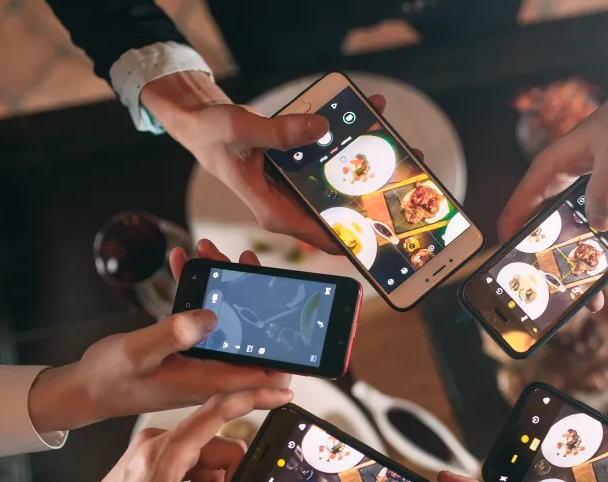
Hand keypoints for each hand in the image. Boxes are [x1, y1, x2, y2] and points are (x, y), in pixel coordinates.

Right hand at [27, 240, 290, 431]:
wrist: (85, 388)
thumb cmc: (110, 379)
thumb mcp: (139, 353)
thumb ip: (174, 334)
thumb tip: (210, 317)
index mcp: (209, 379)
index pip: (263, 373)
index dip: (290, 357)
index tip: (305, 331)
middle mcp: (211, 370)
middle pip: (250, 337)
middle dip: (253, 298)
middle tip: (245, 262)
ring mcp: (200, 357)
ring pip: (226, 320)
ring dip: (222, 286)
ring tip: (212, 253)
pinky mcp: (186, 346)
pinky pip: (200, 316)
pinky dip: (193, 289)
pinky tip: (182, 261)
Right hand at [140, 72, 388, 252]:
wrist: (201, 125)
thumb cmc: (212, 135)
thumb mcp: (239, 130)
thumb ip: (278, 132)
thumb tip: (322, 128)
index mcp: (275, 212)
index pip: (326, 237)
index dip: (359, 236)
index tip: (391, 226)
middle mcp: (291, 206)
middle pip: (341, 210)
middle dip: (373, 194)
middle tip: (406, 171)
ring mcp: (297, 189)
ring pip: (340, 185)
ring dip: (367, 164)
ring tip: (397, 142)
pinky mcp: (299, 171)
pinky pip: (330, 162)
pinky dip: (348, 143)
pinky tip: (368, 117)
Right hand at [497, 28, 607, 312]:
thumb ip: (606, 188)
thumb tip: (599, 227)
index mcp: (548, 173)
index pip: (517, 214)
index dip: (514, 246)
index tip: (524, 274)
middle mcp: (559, 189)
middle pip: (550, 238)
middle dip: (567, 268)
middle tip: (586, 294)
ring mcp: (582, 197)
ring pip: (583, 240)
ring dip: (606, 261)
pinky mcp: (604, 200)